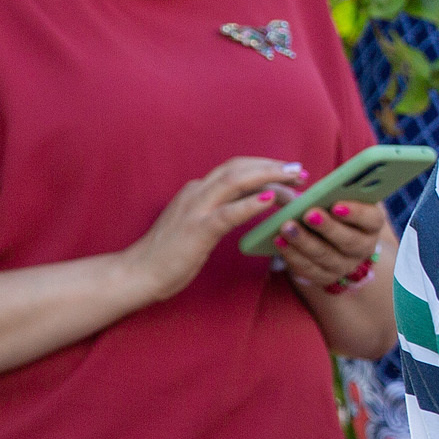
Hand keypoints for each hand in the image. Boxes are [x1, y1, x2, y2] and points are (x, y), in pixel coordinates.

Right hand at [120, 156, 304, 301]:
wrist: (138, 273)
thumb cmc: (170, 253)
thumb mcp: (198, 223)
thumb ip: (219, 209)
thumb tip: (251, 201)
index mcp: (197, 190)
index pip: (235, 168)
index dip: (264, 165)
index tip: (289, 169)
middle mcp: (196, 192)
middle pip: (238, 168)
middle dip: (271, 166)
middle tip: (299, 170)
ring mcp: (195, 209)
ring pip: (235, 181)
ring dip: (267, 177)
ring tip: (293, 179)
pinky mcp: (197, 229)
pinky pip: (228, 213)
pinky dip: (251, 204)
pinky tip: (270, 201)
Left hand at [274, 196, 386, 293]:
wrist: (329, 237)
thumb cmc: (332, 207)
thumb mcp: (336, 195)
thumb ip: (326, 188)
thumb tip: (300, 175)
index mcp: (372, 224)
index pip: (371, 219)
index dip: (356, 213)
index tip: (336, 205)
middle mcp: (363, 248)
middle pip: (348, 241)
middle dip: (327, 227)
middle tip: (309, 214)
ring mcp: (345, 265)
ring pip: (326, 256)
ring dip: (304, 242)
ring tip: (286, 227)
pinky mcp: (325, 277)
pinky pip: (309, 269)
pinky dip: (292, 255)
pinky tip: (279, 241)